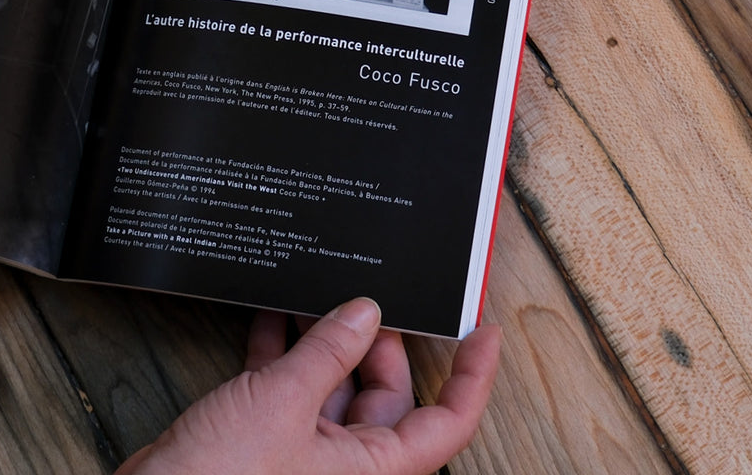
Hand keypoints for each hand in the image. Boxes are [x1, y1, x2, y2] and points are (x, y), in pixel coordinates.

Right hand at [116, 298, 500, 474]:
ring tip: (316, 293)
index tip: (482, 331)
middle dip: (376, 340)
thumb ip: (329, 352)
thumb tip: (366, 312)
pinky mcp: (269, 438)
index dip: (472, 376)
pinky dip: (284, 352)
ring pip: (334, 385)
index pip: (447, 421)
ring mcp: (308, 451)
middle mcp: (348, 464)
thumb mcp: (284, 401)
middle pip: (387, 394)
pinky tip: (274, 315)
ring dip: (324, 340)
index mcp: (374, 467)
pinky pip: (292, 389)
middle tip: (366, 293)